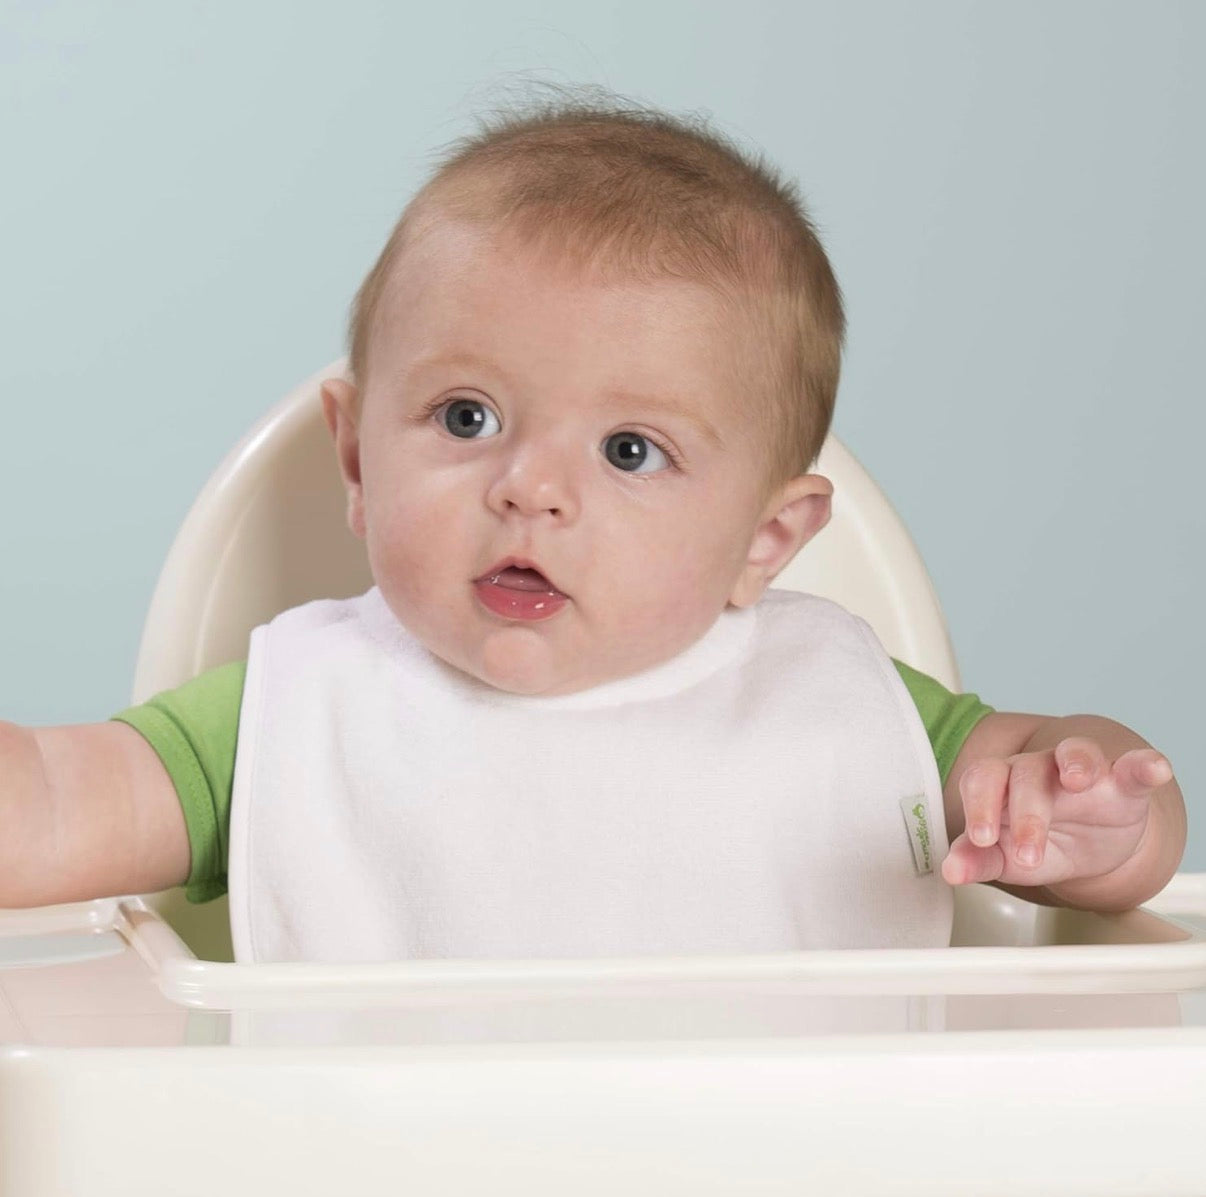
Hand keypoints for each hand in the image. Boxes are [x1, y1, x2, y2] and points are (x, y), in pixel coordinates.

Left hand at [941, 737, 1173, 888]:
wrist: (1087, 846)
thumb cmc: (1039, 843)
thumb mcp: (1005, 857)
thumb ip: (977, 860)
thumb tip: (951, 871)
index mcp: (1001, 782)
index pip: (982, 780)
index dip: (979, 806)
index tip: (981, 838)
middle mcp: (1038, 768)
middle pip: (1025, 772)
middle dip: (1026, 814)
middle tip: (1028, 854)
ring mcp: (1082, 771)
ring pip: (1074, 753)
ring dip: (1076, 763)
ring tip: (1078, 780)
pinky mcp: (1123, 782)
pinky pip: (1134, 766)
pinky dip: (1144, 765)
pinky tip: (1153, 768)